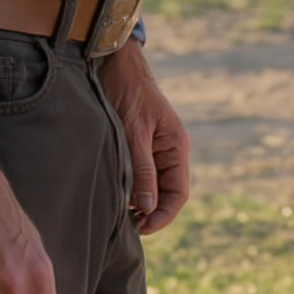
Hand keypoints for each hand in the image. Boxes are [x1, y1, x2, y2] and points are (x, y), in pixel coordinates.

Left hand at [99, 40, 191, 233]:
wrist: (114, 64)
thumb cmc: (127, 92)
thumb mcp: (134, 133)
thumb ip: (142, 171)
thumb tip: (148, 208)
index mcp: (176, 147)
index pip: (178, 193)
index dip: (163, 215)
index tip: (142, 229)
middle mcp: (169, 151)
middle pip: (166, 193)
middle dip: (151, 213)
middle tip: (126, 226)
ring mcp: (154, 148)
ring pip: (151, 186)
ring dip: (139, 203)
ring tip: (119, 214)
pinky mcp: (138, 145)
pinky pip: (139, 175)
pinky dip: (130, 189)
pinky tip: (115, 195)